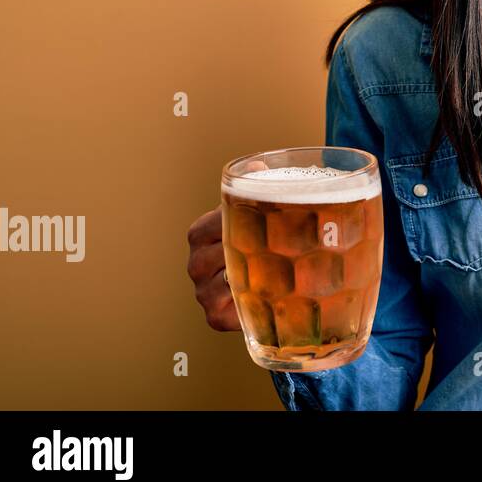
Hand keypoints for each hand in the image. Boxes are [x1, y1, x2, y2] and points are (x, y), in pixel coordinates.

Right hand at [186, 159, 266, 331]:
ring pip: (222, 283)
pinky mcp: (216, 317)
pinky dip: (250, 304)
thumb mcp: (263, 211)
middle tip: (283, 245)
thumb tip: (258, 164)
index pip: (208, 226)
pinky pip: (228, 311)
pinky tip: (274, 295)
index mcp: (201, 233)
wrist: (278, 280)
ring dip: (253, 277)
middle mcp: (197, 263)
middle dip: (246, 251)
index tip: (268, 219)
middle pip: (211, 256)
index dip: (235, 223)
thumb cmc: (266, 239)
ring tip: (285, 268)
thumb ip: (258, 185)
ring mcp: (203, 292)